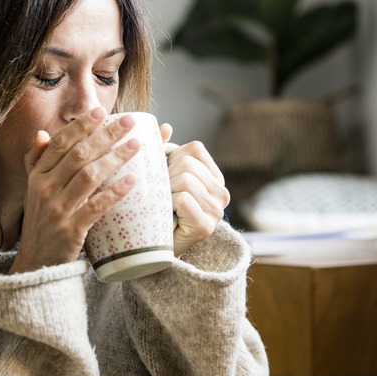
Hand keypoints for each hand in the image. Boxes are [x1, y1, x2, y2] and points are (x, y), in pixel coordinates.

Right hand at [10, 108, 140, 273]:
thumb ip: (36, 161)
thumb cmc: (41, 222)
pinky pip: (96, 207)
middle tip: (129, 122)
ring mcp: (57, 210)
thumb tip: (42, 132)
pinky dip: (115, 192)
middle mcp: (44, 189)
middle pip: (78, 155)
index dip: (81, 126)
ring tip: (136, 145)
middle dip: (105, 135)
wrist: (35, 263)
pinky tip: (133, 181)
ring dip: (115, 158)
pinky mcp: (71, 230)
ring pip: (88, 176)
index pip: (60, 143)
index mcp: (37, 176)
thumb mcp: (33, 190)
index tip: (101, 111)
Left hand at [159, 123, 229, 255]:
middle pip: (187, 164)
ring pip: (185, 180)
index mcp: (214, 177)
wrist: (154, 249)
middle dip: (167, 176)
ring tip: (164, 205)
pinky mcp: (205, 226)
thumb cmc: (158, 209)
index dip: (173, 158)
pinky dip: (169, 204)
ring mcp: (216, 211)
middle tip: (163, 195)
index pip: (194, 149)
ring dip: (166, 192)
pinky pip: (183, 199)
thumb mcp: (162, 176)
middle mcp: (222, 193)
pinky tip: (167, 215)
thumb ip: (164, 151)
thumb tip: (165, 127)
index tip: (167, 177)